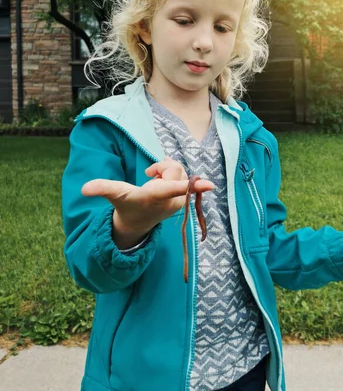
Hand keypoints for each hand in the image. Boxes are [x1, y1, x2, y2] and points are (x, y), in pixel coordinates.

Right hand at [81, 157, 213, 247]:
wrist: (137, 222)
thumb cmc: (124, 204)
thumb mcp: (113, 194)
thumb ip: (101, 188)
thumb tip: (84, 189)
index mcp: (154, 197)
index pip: (173, 188)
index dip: (188, 185)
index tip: (210, 185)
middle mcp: (171, 200)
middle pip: (175, 169)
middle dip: (162, 168)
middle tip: (149, 176)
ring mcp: (180, 200)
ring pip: (181, 172)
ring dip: (167, 173)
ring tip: (154, 182)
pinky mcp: (185, 199)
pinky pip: (187, 178)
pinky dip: (175, 176)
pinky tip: (164, 183)